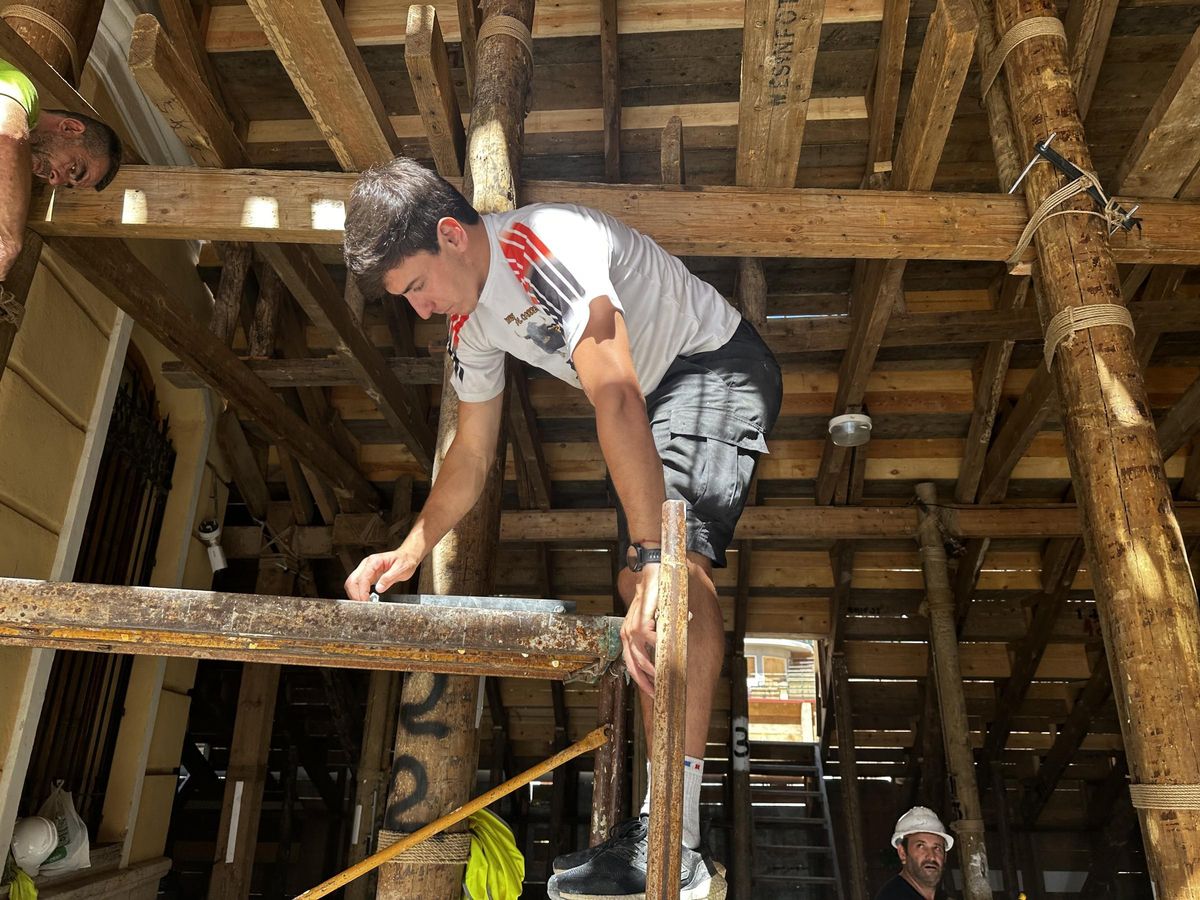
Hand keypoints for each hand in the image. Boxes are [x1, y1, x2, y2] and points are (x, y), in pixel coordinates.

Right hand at [344, 546, 419, 600]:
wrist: (407, 557)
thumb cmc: (405, 560)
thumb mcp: (401, 569)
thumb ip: (389, 578)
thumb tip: (379, 588)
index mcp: (374, 561)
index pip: (362, 578)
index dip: (362, 592)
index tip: (366, 601)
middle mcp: (367, 564)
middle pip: (352, 580)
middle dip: (355, 594)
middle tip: (363, 605)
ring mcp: (366, 569)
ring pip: (352, 583)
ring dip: (355, 594)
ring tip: (363, 603)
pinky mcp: (368, 575)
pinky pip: (358, 584)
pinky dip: (358, 593)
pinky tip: (364, 599)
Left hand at [620, 564, 660, 695]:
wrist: (652, 572)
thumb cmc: (655, 597)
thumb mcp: (655, 620)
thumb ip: (660, 635)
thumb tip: (672, 650)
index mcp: (629, 636)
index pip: (632, 663)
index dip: (641, 680)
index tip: (653, 692)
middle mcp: (627, 633)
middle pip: (632, 664)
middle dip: (644, 682)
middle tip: (657, 693)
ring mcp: (632, 626)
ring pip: (638, 654)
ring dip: (650, 669)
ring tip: (662, 678)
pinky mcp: (641, 618)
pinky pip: (647, 637)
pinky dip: (657, 646)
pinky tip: (666, 652)